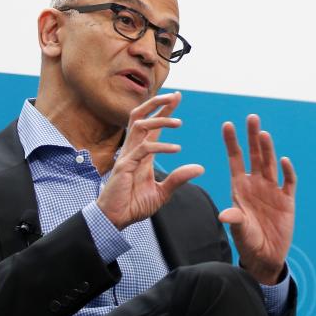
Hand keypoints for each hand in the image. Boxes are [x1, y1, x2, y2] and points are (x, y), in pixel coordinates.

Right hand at [97, 92, 203, 229]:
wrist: (116, 220)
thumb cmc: (134, 205)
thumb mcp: (162, 192)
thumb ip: (178, 179)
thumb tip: (199, 168)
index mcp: (142, 153)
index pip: (152, 125)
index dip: (164, 110)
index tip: (177, 96)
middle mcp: (133, 150)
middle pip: (140, 116)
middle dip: (156, 103)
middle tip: (175, 96)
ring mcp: (127, 156)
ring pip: (140, 126)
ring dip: (160, 120)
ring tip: (180, 123)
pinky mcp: (124, 165)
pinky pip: (143, 149)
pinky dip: (161, 146)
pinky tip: (176, 149)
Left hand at [219, 115, 296, 284]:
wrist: (266, 256)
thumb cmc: (248, 241)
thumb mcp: (239, 230)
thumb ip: (235, 219)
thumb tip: (225, 214)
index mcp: (240, 187)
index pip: (235, 159)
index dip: (231, 142)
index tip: (227, 124)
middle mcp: (256, 184)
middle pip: (254, 155)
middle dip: (252, 137)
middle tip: (252, 118)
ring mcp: (272, 190)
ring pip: (270, 164)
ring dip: (268, 149)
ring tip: (263, 134)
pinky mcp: (287, 200)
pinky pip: (288, 182)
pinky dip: (287, 171)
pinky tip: (284, 160)